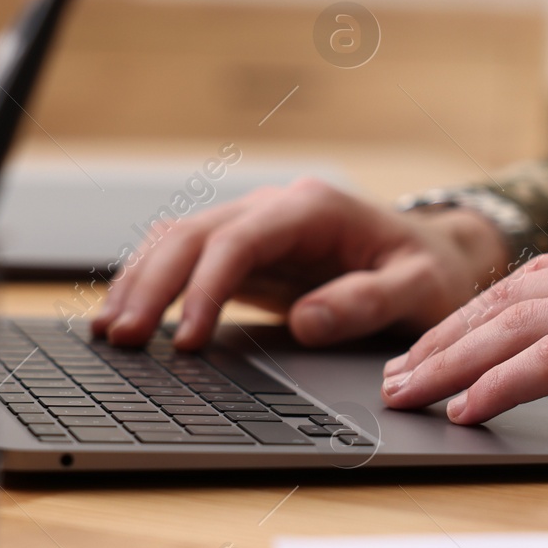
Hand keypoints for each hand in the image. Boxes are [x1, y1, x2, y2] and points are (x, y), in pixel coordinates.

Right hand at [91, 179, 509, 348]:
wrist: (438, 256)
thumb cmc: (431, 272)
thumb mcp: (419, 290)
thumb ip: (367, 303)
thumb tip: (305, 322)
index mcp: (314, 209)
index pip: (240, 241)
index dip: (205, 287)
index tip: (186, 338)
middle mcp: (276, 209)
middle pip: (194, 234)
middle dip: (153, 283)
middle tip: (124, 338)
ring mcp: (257, 227)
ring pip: (179, 241)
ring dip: (141, 282)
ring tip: (110, 332)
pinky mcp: (247, 253)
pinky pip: (188, 260)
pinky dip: (153, 284)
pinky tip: (129, 317)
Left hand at [379, 232, 547, 441]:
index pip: (544, 279)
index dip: (480, 313)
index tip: (440, 346)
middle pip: (516, 293)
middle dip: (448, 335)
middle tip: (400, 373)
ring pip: (522, 320)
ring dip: (454, 359)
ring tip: (408, 393)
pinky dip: (501, 381)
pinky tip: (466, 407)